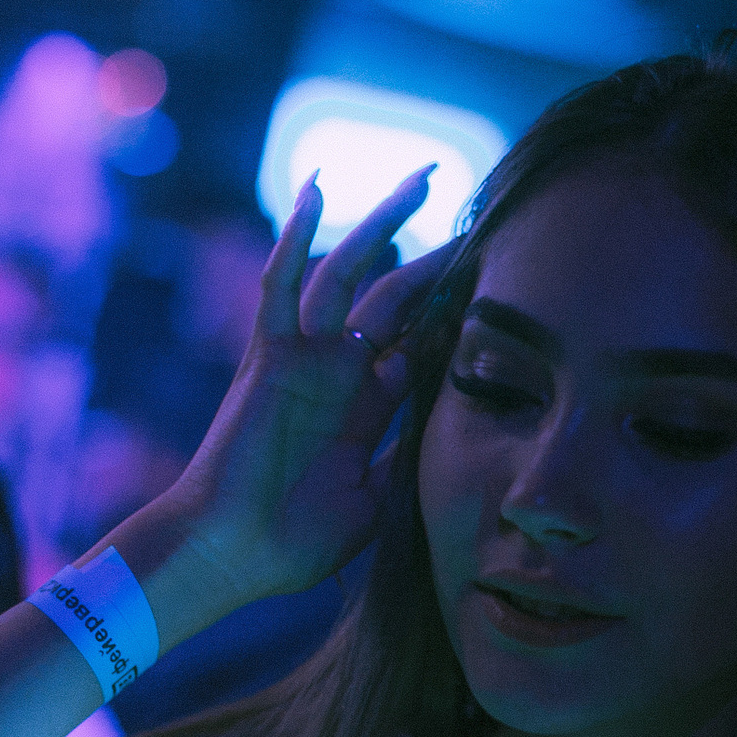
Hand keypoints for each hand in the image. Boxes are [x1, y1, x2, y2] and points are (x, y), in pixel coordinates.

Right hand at [165, 167, 461, 603]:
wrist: (232, 554)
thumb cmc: (296, 540)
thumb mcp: (378, 500)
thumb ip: (409, 456)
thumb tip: (458, 427)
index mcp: (367, 405)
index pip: (422, 341)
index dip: (460, 310)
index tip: (503, 278)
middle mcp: (338, 371)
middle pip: (396, 297)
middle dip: (436, 259)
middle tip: (480, 218)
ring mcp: (304, 358)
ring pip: (349, 273)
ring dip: (383, 226)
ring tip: (424, 182)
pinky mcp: (269, 356)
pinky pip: (281, 286)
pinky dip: (296, 238)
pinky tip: (317, 191)